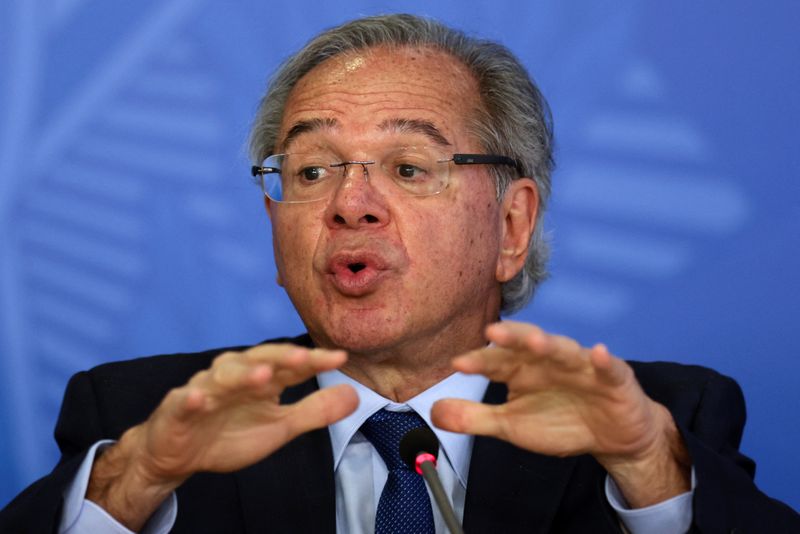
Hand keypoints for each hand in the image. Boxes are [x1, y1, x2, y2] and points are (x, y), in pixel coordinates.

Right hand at [87, 345, 357, 529]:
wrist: (181, 455)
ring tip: (263, 377)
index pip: (292, 365)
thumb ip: (314, 411)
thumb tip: (354, 395)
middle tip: (304, 358)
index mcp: (262, 378)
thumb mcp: (280, 427)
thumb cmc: (231, 433)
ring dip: (242, 375)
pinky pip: (184, 401)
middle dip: (281, 358)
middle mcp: (235, 375)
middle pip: (258, 359)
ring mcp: (205, 389)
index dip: (314, 361)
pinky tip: (198, 399)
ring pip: (223, 376)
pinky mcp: (178, 409)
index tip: (340, 357)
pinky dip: (191, 399)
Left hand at [431, 321, 689, 506]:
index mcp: (521, 369)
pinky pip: (608, 367)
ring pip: (565, 350)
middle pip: (527, 344)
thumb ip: (474, 417)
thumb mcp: (511, 425)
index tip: (458, 363)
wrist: (612, 436)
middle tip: (491, 333)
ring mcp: (581, 366)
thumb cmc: (559, 421)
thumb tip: (434, 412)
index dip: (479, 361)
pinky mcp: (614, 378)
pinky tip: (598, 353)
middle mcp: (548, 360)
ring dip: (551, 344)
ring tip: (535, 340)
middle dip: (511, 337)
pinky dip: (603, 360)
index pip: (497, 360)